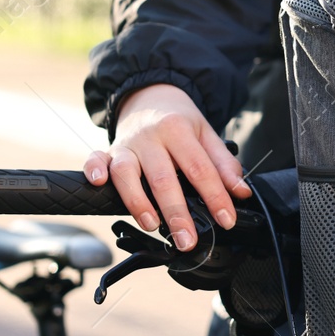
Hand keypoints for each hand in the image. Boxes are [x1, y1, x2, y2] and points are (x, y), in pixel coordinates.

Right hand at [83, 84, 250, 250]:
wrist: (150, 96)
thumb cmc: (179, 122)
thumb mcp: (206, 134)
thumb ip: (224, 164)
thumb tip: (241, 191)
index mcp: (178, 130)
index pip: (200, 168)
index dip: (215, 196)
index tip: (226, 220)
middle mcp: (150, 137)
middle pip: (163, 178)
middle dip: (176, 213)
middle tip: (187, 240)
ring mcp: (127, 144)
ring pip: (127, 173)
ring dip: (137, 201)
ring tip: (152, 225)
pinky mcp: (108, 151)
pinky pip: (95, 159)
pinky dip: (93, 170)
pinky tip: (99, 183)